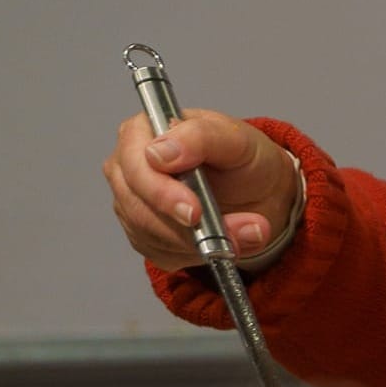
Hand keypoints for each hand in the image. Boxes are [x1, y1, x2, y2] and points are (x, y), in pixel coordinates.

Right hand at [102, 109, 297, 270]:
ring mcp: (132, 202)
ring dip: (196, 244)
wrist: (258, 191)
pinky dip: (193, 254)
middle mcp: (128, 166)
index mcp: (142, 132)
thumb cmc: (243, 158)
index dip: (161, 192)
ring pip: (150, 235)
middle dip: (184, 228)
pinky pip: (160, 253)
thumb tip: (161, 153)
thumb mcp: (235, 138)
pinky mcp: (144, 234)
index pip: (134, 164)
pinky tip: (215, 240)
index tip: (194, 212)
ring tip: (237, 236)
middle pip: (136, 206)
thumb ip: (200, 137)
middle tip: (225, 237)